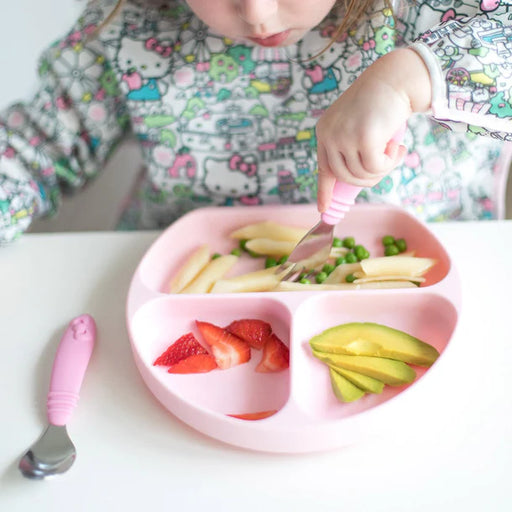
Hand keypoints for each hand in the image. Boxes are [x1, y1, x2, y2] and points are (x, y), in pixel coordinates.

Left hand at [315, 48, 431, 211]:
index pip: (323, 167)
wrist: (396, 78)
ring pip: (361, 175)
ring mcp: (344, 137)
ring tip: (394, 152)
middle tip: (386, 165)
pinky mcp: (363, 139)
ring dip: (382, 170)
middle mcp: (329, 135)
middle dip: (368, 178)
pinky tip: (397, 148)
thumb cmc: (381, 102)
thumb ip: (350, 147)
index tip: (323, 209)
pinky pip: (376, 169)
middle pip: (345, 177)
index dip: (324, 190)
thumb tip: (355, 176)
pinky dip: (390, 164)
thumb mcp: (356, 124)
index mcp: (324, 131)